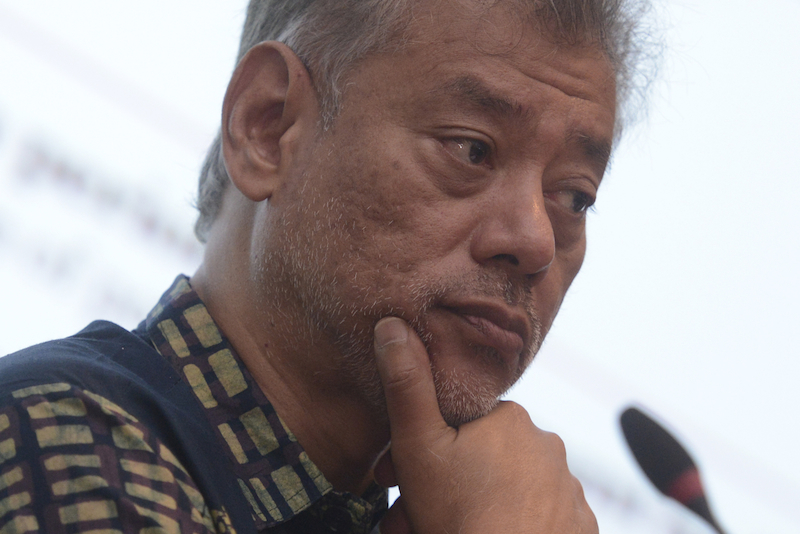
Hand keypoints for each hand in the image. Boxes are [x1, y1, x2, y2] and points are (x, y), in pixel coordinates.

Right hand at [372, 317, 597, 533]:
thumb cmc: (462, 518)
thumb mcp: (419, 449)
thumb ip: (405, 386)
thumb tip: (392, 325)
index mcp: (508, 418)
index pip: (462, 424)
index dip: (430, 449)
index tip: (407, 479)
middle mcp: (545, 444)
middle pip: (484, 458)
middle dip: (453, 481)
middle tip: (424, 514)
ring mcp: (568, 486)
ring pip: (511, 487)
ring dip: (483, 502)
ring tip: (456, 526)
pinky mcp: (579, 522)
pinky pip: (540, 514)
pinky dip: (518, 523)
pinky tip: (493, 532)